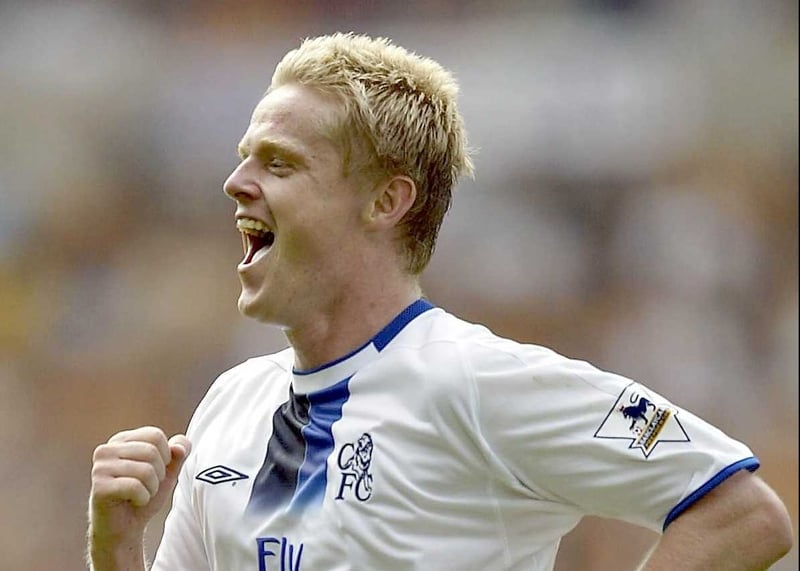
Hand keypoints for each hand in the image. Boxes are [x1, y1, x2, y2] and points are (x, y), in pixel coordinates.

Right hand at [88, 426, 190, 567]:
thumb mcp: (168, 471)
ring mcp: (100, 468)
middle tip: (147, 486)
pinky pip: (135, 487)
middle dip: (159, 474)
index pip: (155, 435)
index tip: (155, 471)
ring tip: (140, 494)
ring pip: (146, 470)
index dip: (165, 456)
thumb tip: (179, 447)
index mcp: (121, 440)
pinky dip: (143, 498)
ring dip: (151, 488)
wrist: (126, 528)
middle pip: (151, 451)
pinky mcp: (99, 487)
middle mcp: (106, 450)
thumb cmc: (146, 495)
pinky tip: (133, 502)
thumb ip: (178, 452)